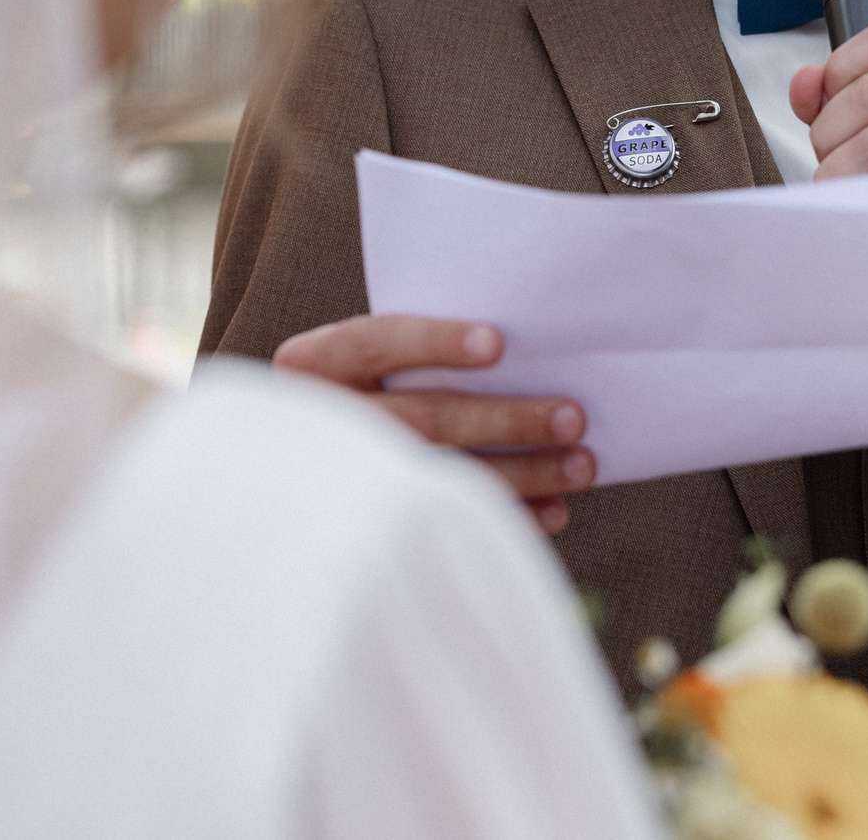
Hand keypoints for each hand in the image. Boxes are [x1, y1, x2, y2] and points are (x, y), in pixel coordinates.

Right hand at [272, 315, 592, 532]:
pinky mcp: (371, 525)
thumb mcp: (359, 362)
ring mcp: (345, 480)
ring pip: (442, 476)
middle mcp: (324, 422)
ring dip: (522, 472)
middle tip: (573, 416)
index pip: (374, 343)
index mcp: (312, 365)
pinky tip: (553, 512)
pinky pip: (448, 523)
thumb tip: (514, 351)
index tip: (497, 343)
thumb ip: (411, 355)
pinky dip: (506, 520)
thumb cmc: (354, 392)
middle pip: (423, 418)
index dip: (435, 342)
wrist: (286, 476)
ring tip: (580, 465)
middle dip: (505, 418)